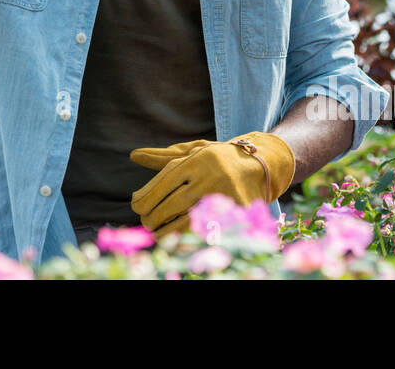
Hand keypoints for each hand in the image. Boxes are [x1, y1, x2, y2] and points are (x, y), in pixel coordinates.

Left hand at [129, 132, 295, 237]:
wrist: (261, 166)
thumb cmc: (218, 159)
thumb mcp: (193, 152)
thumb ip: (163, 156)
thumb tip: (133, 155)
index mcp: (199, 160)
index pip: (165, 181)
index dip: (147, 196)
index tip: (135, 206)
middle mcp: (212, 177)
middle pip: (173, 203)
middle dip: (153, 216)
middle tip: (145, 222)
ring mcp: (225, 197)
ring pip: (188, 221)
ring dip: (166, 232)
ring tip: (156, 234)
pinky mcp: (236, 215)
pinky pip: (207, 232)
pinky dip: (188, 239)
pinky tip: (176, 241)